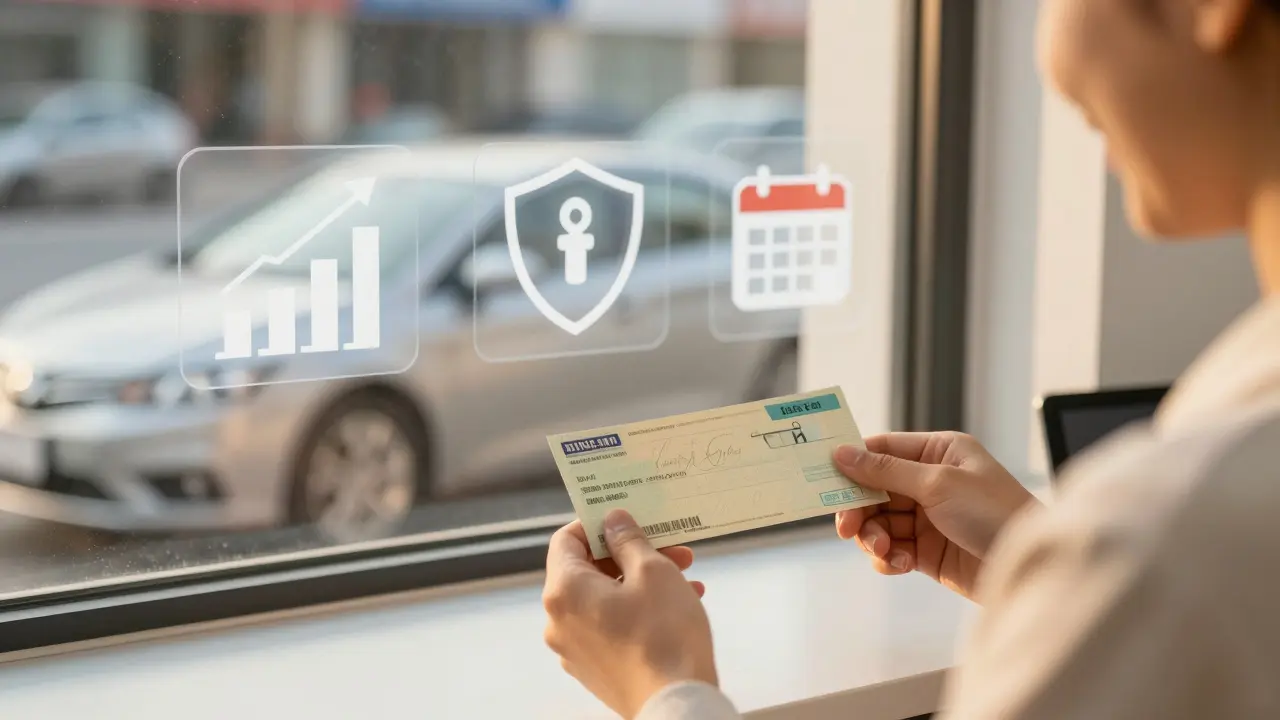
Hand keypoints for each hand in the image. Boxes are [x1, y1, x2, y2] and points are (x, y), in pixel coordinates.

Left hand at [543, 510, 717, 718]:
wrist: (674, 705)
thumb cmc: (663, 633)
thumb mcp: (653, 572)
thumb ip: (628, 540)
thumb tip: (612, 520)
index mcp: (563, 591)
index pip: (566, 540)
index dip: (598, 524)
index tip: (631, 521)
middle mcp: (558, 621)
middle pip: (588, 571)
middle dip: (631, 555)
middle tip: (675, 551)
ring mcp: (573, 649)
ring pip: (602, 599)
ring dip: (640, 582)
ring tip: (686, 580)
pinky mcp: (593, 669)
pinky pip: (608, 626)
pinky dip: (635, 610)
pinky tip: (676, 607)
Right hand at [832, 432, 1037, 599]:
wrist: (1030, 567)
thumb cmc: (997, 514)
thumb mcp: (938, 484)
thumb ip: (886, 470)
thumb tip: (842, 453)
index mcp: (939, 452)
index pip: (882, 449)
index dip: (852, 463)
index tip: (824, 478)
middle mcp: (931, 481)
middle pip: (874, 489)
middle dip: (860, 509)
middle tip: (848, 528)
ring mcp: (929, 516)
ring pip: (879, 522)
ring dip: (874, 537)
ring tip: (885, 551)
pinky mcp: (928, 550)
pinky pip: (892, 549)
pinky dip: (889, 557)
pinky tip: (900, 564)